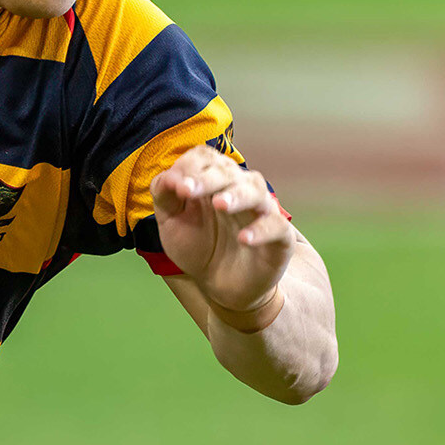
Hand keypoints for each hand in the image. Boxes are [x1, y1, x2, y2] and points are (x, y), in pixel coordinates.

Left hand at [149, 145, 293, 317]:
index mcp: (213, 180)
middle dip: (207, 179)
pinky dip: (262, 230)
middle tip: (186, 190)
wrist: (218, 285)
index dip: (189, 166)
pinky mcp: (280, 236)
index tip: (175, 186)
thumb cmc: (197, 246)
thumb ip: (165, 196)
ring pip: (256, 191)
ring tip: (220, 204)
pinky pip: (276, 226)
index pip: (205, 158)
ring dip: (237, 195)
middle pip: (229, 171)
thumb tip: (168, 175)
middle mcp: (239, 189)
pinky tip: (243, 238)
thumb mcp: (171, 223)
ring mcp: (261, 211)